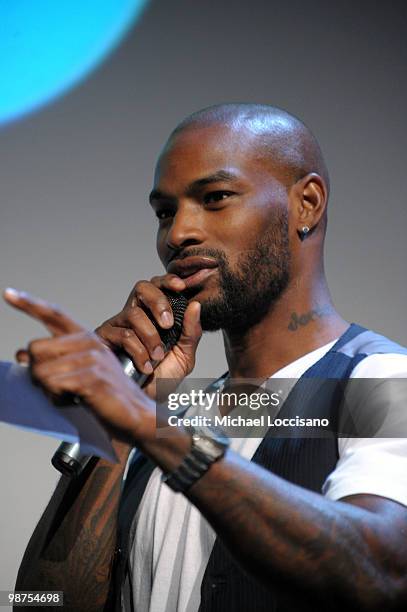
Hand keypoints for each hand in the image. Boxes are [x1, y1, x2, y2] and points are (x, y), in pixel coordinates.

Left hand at [3, 288, 155, 443]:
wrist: (137, 417)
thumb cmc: (107, 398)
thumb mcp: (79, 374)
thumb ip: (53, 361)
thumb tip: (19, 354)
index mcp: (86, 338)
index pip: (54, 314)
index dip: (30, 304)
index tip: (8, 293)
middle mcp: (89, 343)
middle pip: (35, 349)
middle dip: (36, 373)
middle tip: (57, 388)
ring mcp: (92, 359)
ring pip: (40, 371)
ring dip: (48, 391)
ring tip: (71, 396)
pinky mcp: (92, 378)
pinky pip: (53, 385)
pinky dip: (57, 399)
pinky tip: (76, 401)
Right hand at [95, 274, 201, 398]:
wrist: (147, 401)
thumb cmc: (164, 377)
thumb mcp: (185, 354)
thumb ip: (192, 331)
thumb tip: (195, 305)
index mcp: (153, 314)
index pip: (158, 286)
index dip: (167, 281)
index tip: (181, 287)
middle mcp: (134, 315)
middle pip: (142, 288)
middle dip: (158, 302)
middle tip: (168, 324)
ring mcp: (117, 325)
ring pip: (133, 313)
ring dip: (150, 336)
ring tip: (157, 357)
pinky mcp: (103, 339)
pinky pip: (123, 334)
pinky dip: (138, 351)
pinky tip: (145, 366)